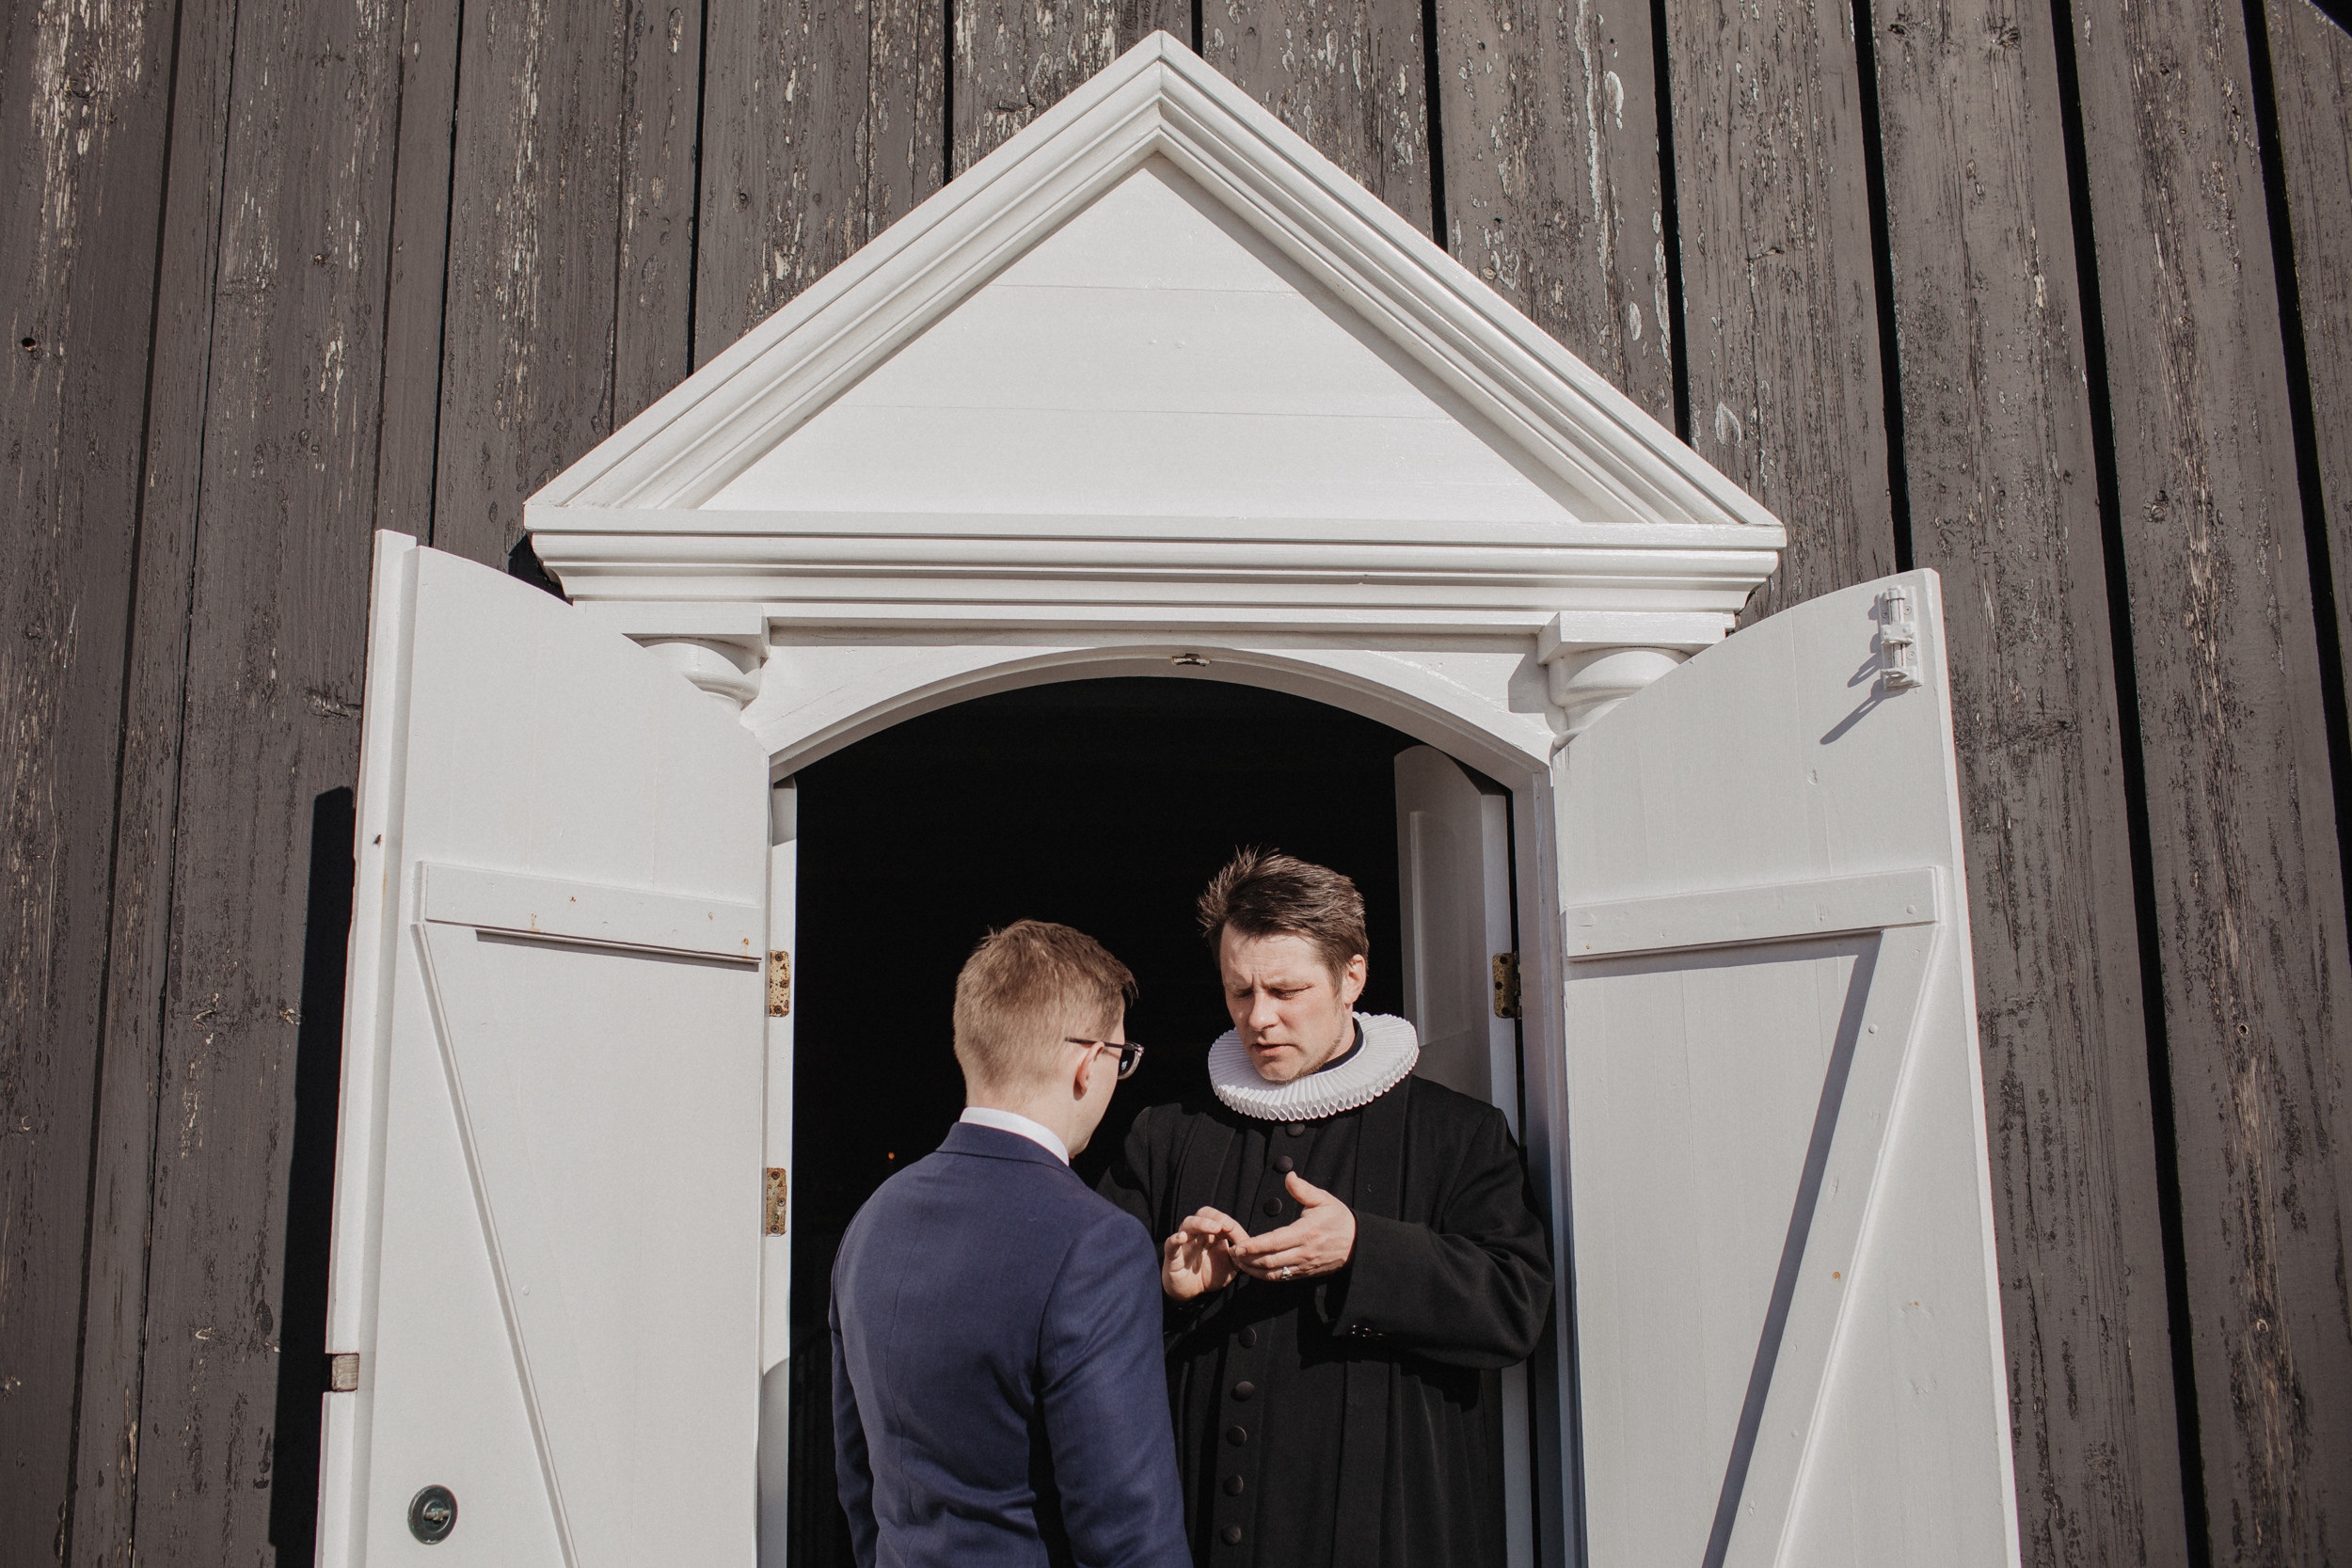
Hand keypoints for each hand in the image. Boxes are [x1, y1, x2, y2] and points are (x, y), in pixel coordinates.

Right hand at [1163, 1207, 1248, 1299]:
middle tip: (1228, 1226)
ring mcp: (1184, 1243)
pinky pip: (1170, 1244)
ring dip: (1202, 1223)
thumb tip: (1250, 1248)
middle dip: (1217, 1216)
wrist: (1191, 1293)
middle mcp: (1197, 1234)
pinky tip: (1182, 1237)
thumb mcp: (1230, 1267)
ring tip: (1215, 1227)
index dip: (1234, 1227)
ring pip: (1188, 1224)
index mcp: (1212, 1234)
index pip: (1222, 1220)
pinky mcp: (1172, 1256)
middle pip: (1204, 1214)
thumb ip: (1239, 1257)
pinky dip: (1175, 1239)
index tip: (1245, 1241)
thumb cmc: (1210, 1275)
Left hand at [1230, 1173, 1355, 1280]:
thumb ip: (1303, 1190)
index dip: (1255, 1245)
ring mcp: (1304, 1265)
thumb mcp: (1324, 1200)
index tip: (1239, 1245)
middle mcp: (1304, 1252)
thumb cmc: (1339, 1219)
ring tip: (1238, 1262)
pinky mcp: (1305, 1273)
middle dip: (1248, 1259)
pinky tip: (1254, 1269)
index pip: (1275, 1242)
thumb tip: (1289, 1176)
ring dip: (1253, 1270)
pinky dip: (1265, 1276)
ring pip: (1274, 1273)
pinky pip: (1282, 1278)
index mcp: (1306, 1233)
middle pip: (1270, 1261)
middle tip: (1232, 1252)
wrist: (1358, 1243)